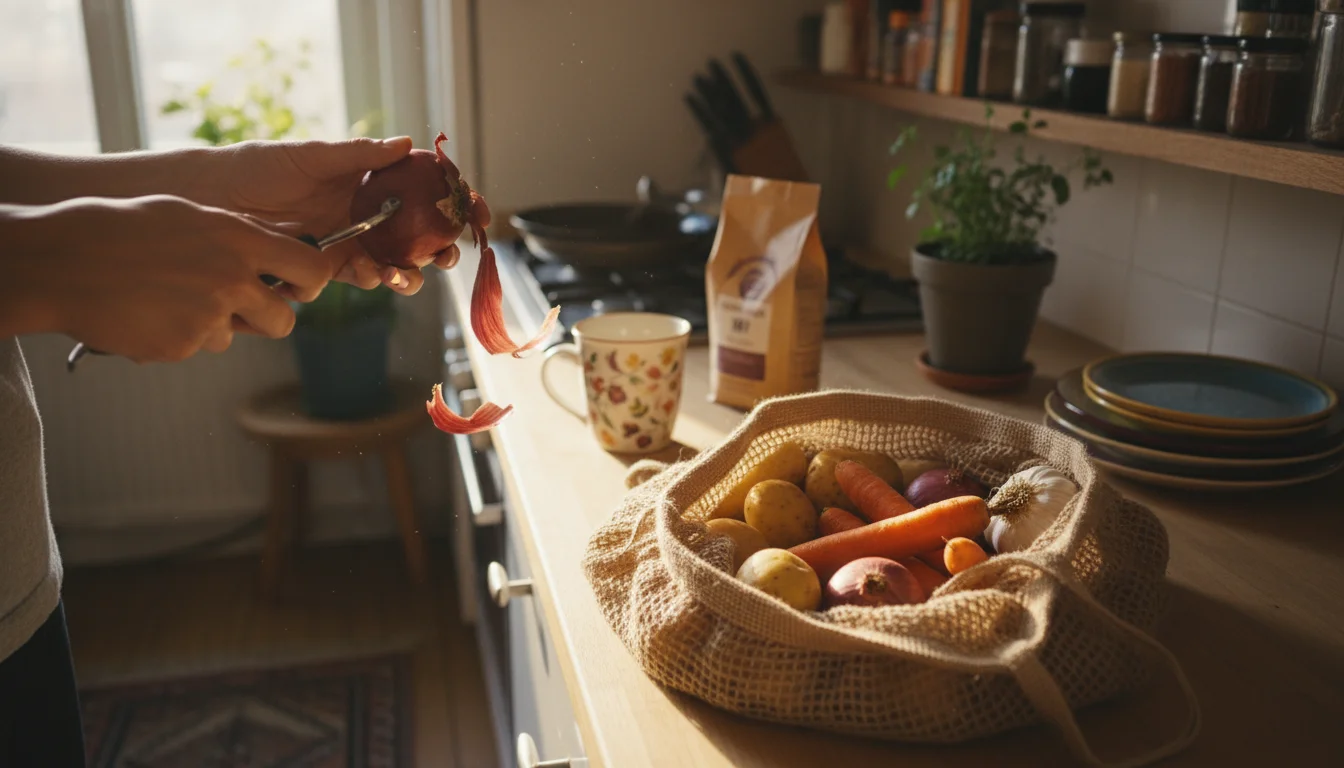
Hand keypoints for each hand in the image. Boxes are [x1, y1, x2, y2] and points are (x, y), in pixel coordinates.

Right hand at [30, 195, 331, 362]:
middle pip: (284, 321)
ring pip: (233, 337)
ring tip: (171, 297)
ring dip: (214, 326)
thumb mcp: (191, 215)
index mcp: (240, 241)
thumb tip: (285, 249)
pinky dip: (176, 335)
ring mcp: (207, 317)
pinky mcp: (181, 346)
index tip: (299, 286)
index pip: (312, 269)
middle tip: (239, 306)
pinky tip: (147, 312)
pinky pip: (195, 347)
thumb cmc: (125, 229)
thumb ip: (241, 236)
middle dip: (267, 319)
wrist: (64, 262)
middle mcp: (232, 281)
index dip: (311, 282)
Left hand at [214, 136, 458, 295]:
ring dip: (413, 271)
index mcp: (371, 180)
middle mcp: (370, 212)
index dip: (455, 200)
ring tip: (408, 272)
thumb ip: (359, 154)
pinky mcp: (332, 267)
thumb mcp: (311, 155)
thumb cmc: (259, 166)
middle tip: (449, 253)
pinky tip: (377, 274)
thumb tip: (406, 143)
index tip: (477, 209)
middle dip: (444, 246)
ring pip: (400, 262)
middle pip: (423, 233)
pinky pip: (366, 278)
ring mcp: (354, 241)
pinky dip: (379, 279)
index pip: (425, 189)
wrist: (215, 201)